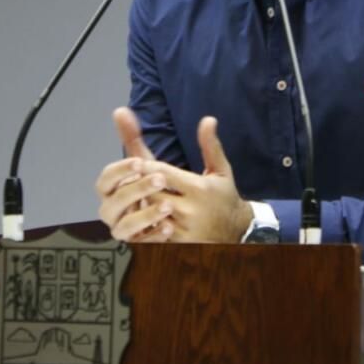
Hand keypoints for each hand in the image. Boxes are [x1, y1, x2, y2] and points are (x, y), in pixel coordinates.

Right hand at [96, 107, 173, 242]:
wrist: (181, 218)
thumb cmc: (158, 188)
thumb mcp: (150, 163)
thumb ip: (133, 139)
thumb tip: (120, 110)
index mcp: (113, 190)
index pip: (105, 180)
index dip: (120, 171)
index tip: (140, 162)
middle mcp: (115, 211)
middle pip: (110, 205)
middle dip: (132, 191)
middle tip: (159, 180)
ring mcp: (126, 230)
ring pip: (122, 228)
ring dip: (143, 215)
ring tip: (168, 206)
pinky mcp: (140, 246)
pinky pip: (141, 246)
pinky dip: (153, 237)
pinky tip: (169, 228)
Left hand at [133, 116, 251, 243]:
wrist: (236, 232)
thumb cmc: (224, 196)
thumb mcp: (221, 170)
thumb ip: (210, 145)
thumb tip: (207, 119)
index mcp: (199, 189)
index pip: (163, 173)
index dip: (146, 166)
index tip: (135, 161)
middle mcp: (190, 210)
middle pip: (152, 193)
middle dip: (139, 185)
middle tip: (127, 179)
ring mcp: (183, 230)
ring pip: (150, 214)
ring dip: (138, 205)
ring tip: (129, 197)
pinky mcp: (178, 244)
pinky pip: (153, 234)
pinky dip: (144, 225)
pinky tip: (139, 218)